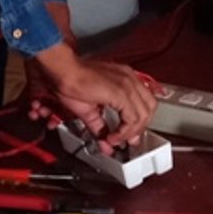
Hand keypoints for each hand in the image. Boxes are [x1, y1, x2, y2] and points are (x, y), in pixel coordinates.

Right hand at [27, 46, 155, 145]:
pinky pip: (133, 118)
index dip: (139, 122)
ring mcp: (128, 84)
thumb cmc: (71, 81)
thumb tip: (104, 143)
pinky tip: (112, 136)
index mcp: (126, 78)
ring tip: (117, 139)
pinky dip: (125, 131)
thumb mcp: (89, 109)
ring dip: (131, 132)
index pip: (144, 102)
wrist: (63, 71)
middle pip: (150, 108)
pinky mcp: (121, 92)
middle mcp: (130, 79)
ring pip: (144, 114)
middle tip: (126, 140)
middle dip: (139, 128)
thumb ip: (100, 127)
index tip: (129, 135)